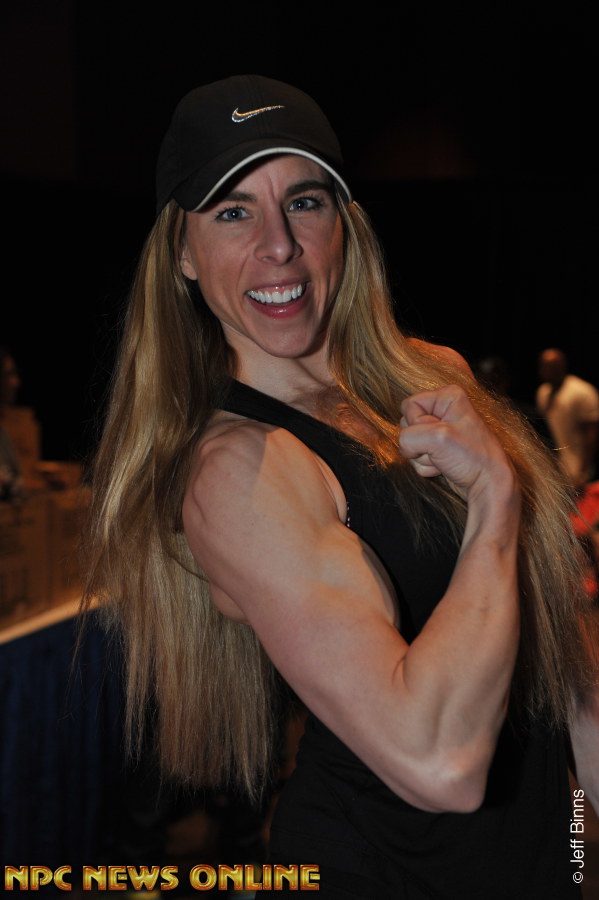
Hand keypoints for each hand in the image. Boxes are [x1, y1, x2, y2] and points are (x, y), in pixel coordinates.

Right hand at [399, 385, 513, 500]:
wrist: (487, 484)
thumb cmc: (473, 458)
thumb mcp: (437, 438)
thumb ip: (409, 436)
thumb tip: (404, 446)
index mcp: (447, 397)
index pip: (409, 405)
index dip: (418, 423)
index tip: (441, 434)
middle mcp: (443, 410)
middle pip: (406, 424)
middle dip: (420, 443)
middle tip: (443, 449)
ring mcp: (438, 431)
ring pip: (409, 443)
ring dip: (422, 456)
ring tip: (445, 458)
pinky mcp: (437, 448)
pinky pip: (415, 455)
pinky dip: (426, 465)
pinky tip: (445, 465)